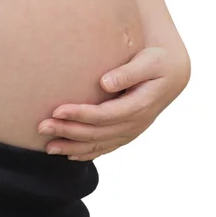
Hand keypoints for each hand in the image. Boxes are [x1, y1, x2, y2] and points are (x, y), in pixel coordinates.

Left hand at [37, 46, 190, 160]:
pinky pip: (104, 148)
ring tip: (47, 146)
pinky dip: (86, 153)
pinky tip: (68, 155)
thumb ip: (129, 72)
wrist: (173, 73)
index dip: (81, 115)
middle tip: (42, 126)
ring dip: (72, 147)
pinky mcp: (126, 132)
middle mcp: (135, 124)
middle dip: (68, 132)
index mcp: (140, 106)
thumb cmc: (158, 61)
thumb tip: (105, 82)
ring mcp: (130, 131)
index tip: (57, 110)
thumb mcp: (149, 62)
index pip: (105, 115)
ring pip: (98, 145)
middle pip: (96, 133)